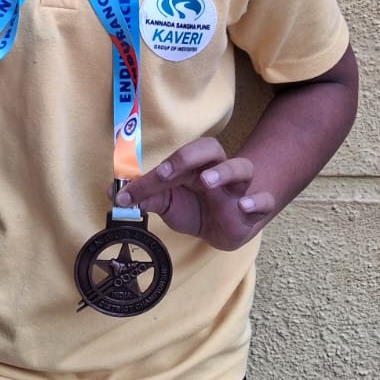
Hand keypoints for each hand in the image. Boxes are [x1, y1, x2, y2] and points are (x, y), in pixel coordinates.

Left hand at [118, 138, 276, 251]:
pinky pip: (263, 201)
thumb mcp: (167, 204)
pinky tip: (244, 207)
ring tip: (208, 182)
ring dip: (225, 172)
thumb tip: (115, 195)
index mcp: (193, 166)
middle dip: (190, 156)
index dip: (159, 168)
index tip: (137, 186)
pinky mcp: (251, 211)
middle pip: (211, 149)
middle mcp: (216, 170)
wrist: (221, 230)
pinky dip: (257, 202)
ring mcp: (237, 189)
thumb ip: (146, 198)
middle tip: (168, 173)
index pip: (178, 158)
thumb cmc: (193, 208)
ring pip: (242, 168)